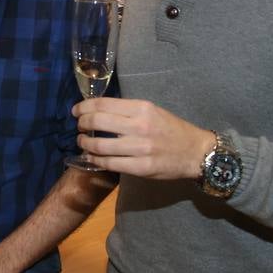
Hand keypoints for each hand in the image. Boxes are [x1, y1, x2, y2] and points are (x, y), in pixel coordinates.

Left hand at [72, 97, 213, 180]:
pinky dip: (96, 159)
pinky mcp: (140, 168)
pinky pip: (110, 164)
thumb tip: (98, 111)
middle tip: (80, 126)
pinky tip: (93, 156)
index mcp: (142, 108)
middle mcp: (140, 126)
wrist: (195, 152)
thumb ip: (127, 111)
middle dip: (82, 124)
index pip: (103, 104)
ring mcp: (140, 149)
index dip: (84, 107)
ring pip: (100, 145)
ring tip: (83, 141)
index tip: (76, 111)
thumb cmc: (172, 129)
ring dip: (85, 143)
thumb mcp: (152, 111)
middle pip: (97, 121)